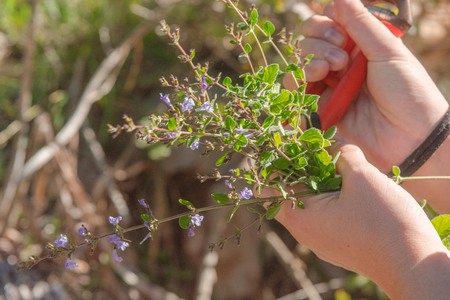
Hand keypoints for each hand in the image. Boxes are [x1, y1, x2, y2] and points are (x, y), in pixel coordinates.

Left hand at [272, 144, 449, 298]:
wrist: (413, 264)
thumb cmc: (384, 221)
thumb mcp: (362, 176)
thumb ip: (342, 155)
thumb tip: (335, 145)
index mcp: (298, 216)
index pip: (270, 186)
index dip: (277, 161)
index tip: (291, 141)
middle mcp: (303, 232)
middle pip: (286, 195)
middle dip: (296, 171)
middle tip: (312, 151)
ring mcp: (320, 241)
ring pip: (306, 205)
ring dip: (315, 184)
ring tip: (333, 165)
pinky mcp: (336, 245)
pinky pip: (321, 217)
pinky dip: (327, 199)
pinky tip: (345, 187)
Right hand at [287, 0, 447, 172]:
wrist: (412, 138)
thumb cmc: (408, 92)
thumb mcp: (388, 52)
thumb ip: (361, 25)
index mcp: (359, 47)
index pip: (327, 25)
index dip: (325, 25)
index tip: (340, 36)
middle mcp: (341, 65)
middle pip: (309, 43)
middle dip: (318, 45)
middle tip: (340, 60)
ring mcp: (330, 88)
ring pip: (300, 66)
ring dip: (308, 62)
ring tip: (327, 72)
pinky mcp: (321, 111)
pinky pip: (297, 95)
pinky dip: (296, 87)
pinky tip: (311, 85)